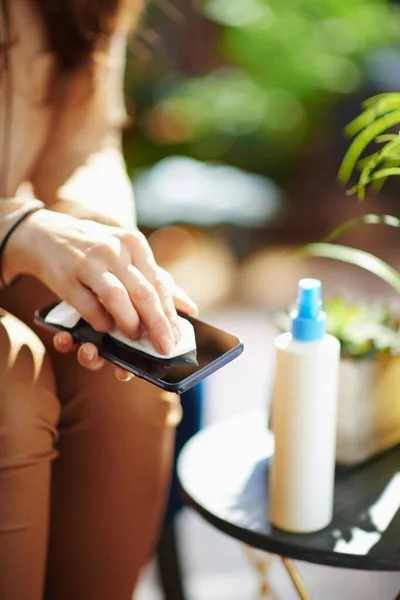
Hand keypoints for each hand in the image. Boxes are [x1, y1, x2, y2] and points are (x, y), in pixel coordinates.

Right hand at [3, 209, 197, 367]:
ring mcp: (89, 262)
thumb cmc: (95, 250)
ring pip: (116, 297)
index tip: (177, 338)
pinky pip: (86, 304)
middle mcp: (115, 250)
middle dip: (157, 325)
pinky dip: (98, 320)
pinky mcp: (66, 276)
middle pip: (143, 292)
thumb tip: (190, 308)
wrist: (46, 235)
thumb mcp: (128, 255)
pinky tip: (105, 329)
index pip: (159, 284)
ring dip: (129, 322)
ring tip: (134, 337)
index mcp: (134, 244)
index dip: (170, 314)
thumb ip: (157, 280)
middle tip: (165, 348)